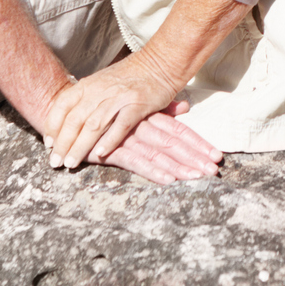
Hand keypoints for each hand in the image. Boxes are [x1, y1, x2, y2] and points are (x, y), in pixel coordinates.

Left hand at [43, 51, 209, 173]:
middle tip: (56, 161)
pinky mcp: (138, 105)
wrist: (161, 62)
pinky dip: (109, 140)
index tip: (48, 143)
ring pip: (93, 125)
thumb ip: (86, 98)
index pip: (62, 105)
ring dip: (80, 146)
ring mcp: (119, 98)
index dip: (52, 125)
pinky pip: (120, 126)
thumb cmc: (131, 75)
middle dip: (63, 143)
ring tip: (71, 163)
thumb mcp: (102, 81)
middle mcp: (100, 90)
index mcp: (89, 84)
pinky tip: (100, 154)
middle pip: (75, 120)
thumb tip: (67, 120)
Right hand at [98, 101, 224, 183]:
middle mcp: (141, 125)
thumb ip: (162, 109)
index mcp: (148, 116)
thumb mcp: (136, 109)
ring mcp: (126, 137)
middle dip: (194, 157)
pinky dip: (153, 171)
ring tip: (197, 177)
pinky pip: (136, 161)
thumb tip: (184, 106)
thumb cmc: (105, 111)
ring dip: (179, 166)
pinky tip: (168, 179)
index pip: (179, 131)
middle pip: (173, 142)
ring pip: (158, 152)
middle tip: (213, 170)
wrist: (67, 109)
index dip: (198, 144)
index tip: (217, 156)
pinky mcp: (110, 149)